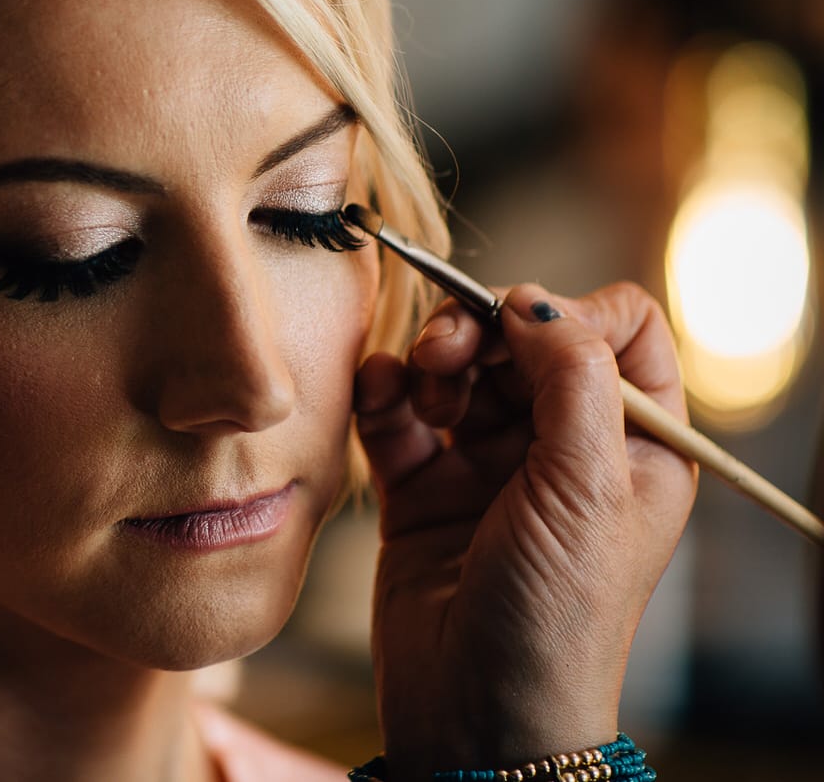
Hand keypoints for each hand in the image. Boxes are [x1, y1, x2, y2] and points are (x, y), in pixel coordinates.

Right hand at [351, 283, 696, 781]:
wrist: (478, 711)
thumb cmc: (558, 618)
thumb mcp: (587, 488)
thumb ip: (570, 377)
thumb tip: (532, 300)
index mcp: (636, 445)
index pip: (619, 329)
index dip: (567, 313)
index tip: (520, 329)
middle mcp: (565, 448)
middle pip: (522, 338)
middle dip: (479, 331)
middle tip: (448, 355)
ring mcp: (490, 466)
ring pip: (458, 367)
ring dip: (429, 361)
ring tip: (420, 394)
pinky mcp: (422, 488)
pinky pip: (398, 411)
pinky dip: (381, 391)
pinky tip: (375, 397)